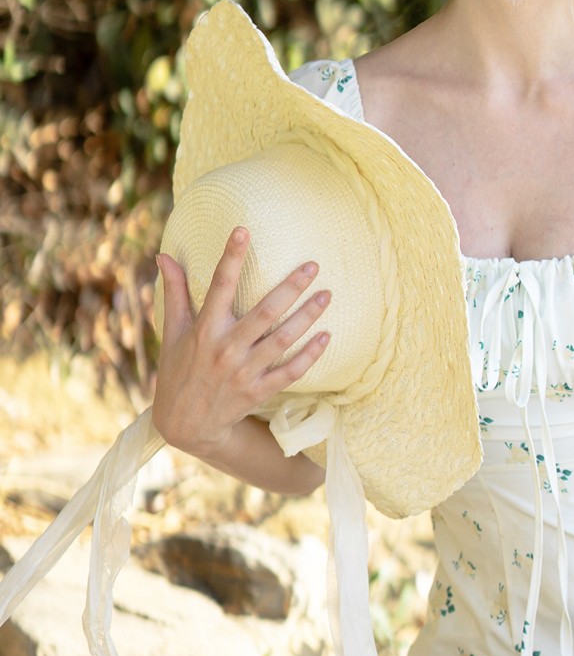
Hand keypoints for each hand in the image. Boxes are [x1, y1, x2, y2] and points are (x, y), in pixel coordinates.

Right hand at [152, 226, 331, 458]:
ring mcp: (243, 372)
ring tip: (327, 295)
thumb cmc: (179, 371)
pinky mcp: (257, 391)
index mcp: (204, 329)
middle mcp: (225, 348)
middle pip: (264, 312)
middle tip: (313, 265)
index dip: (231, 257)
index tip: (244, 230)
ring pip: (283, 340)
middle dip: (291, 287)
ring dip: (308, 317)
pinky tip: (326, 337)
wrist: (185, 425)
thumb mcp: (173, 332)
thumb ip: (175, 292)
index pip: (218, 285)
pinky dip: (310, 355)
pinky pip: (290, 372)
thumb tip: (164, 255)